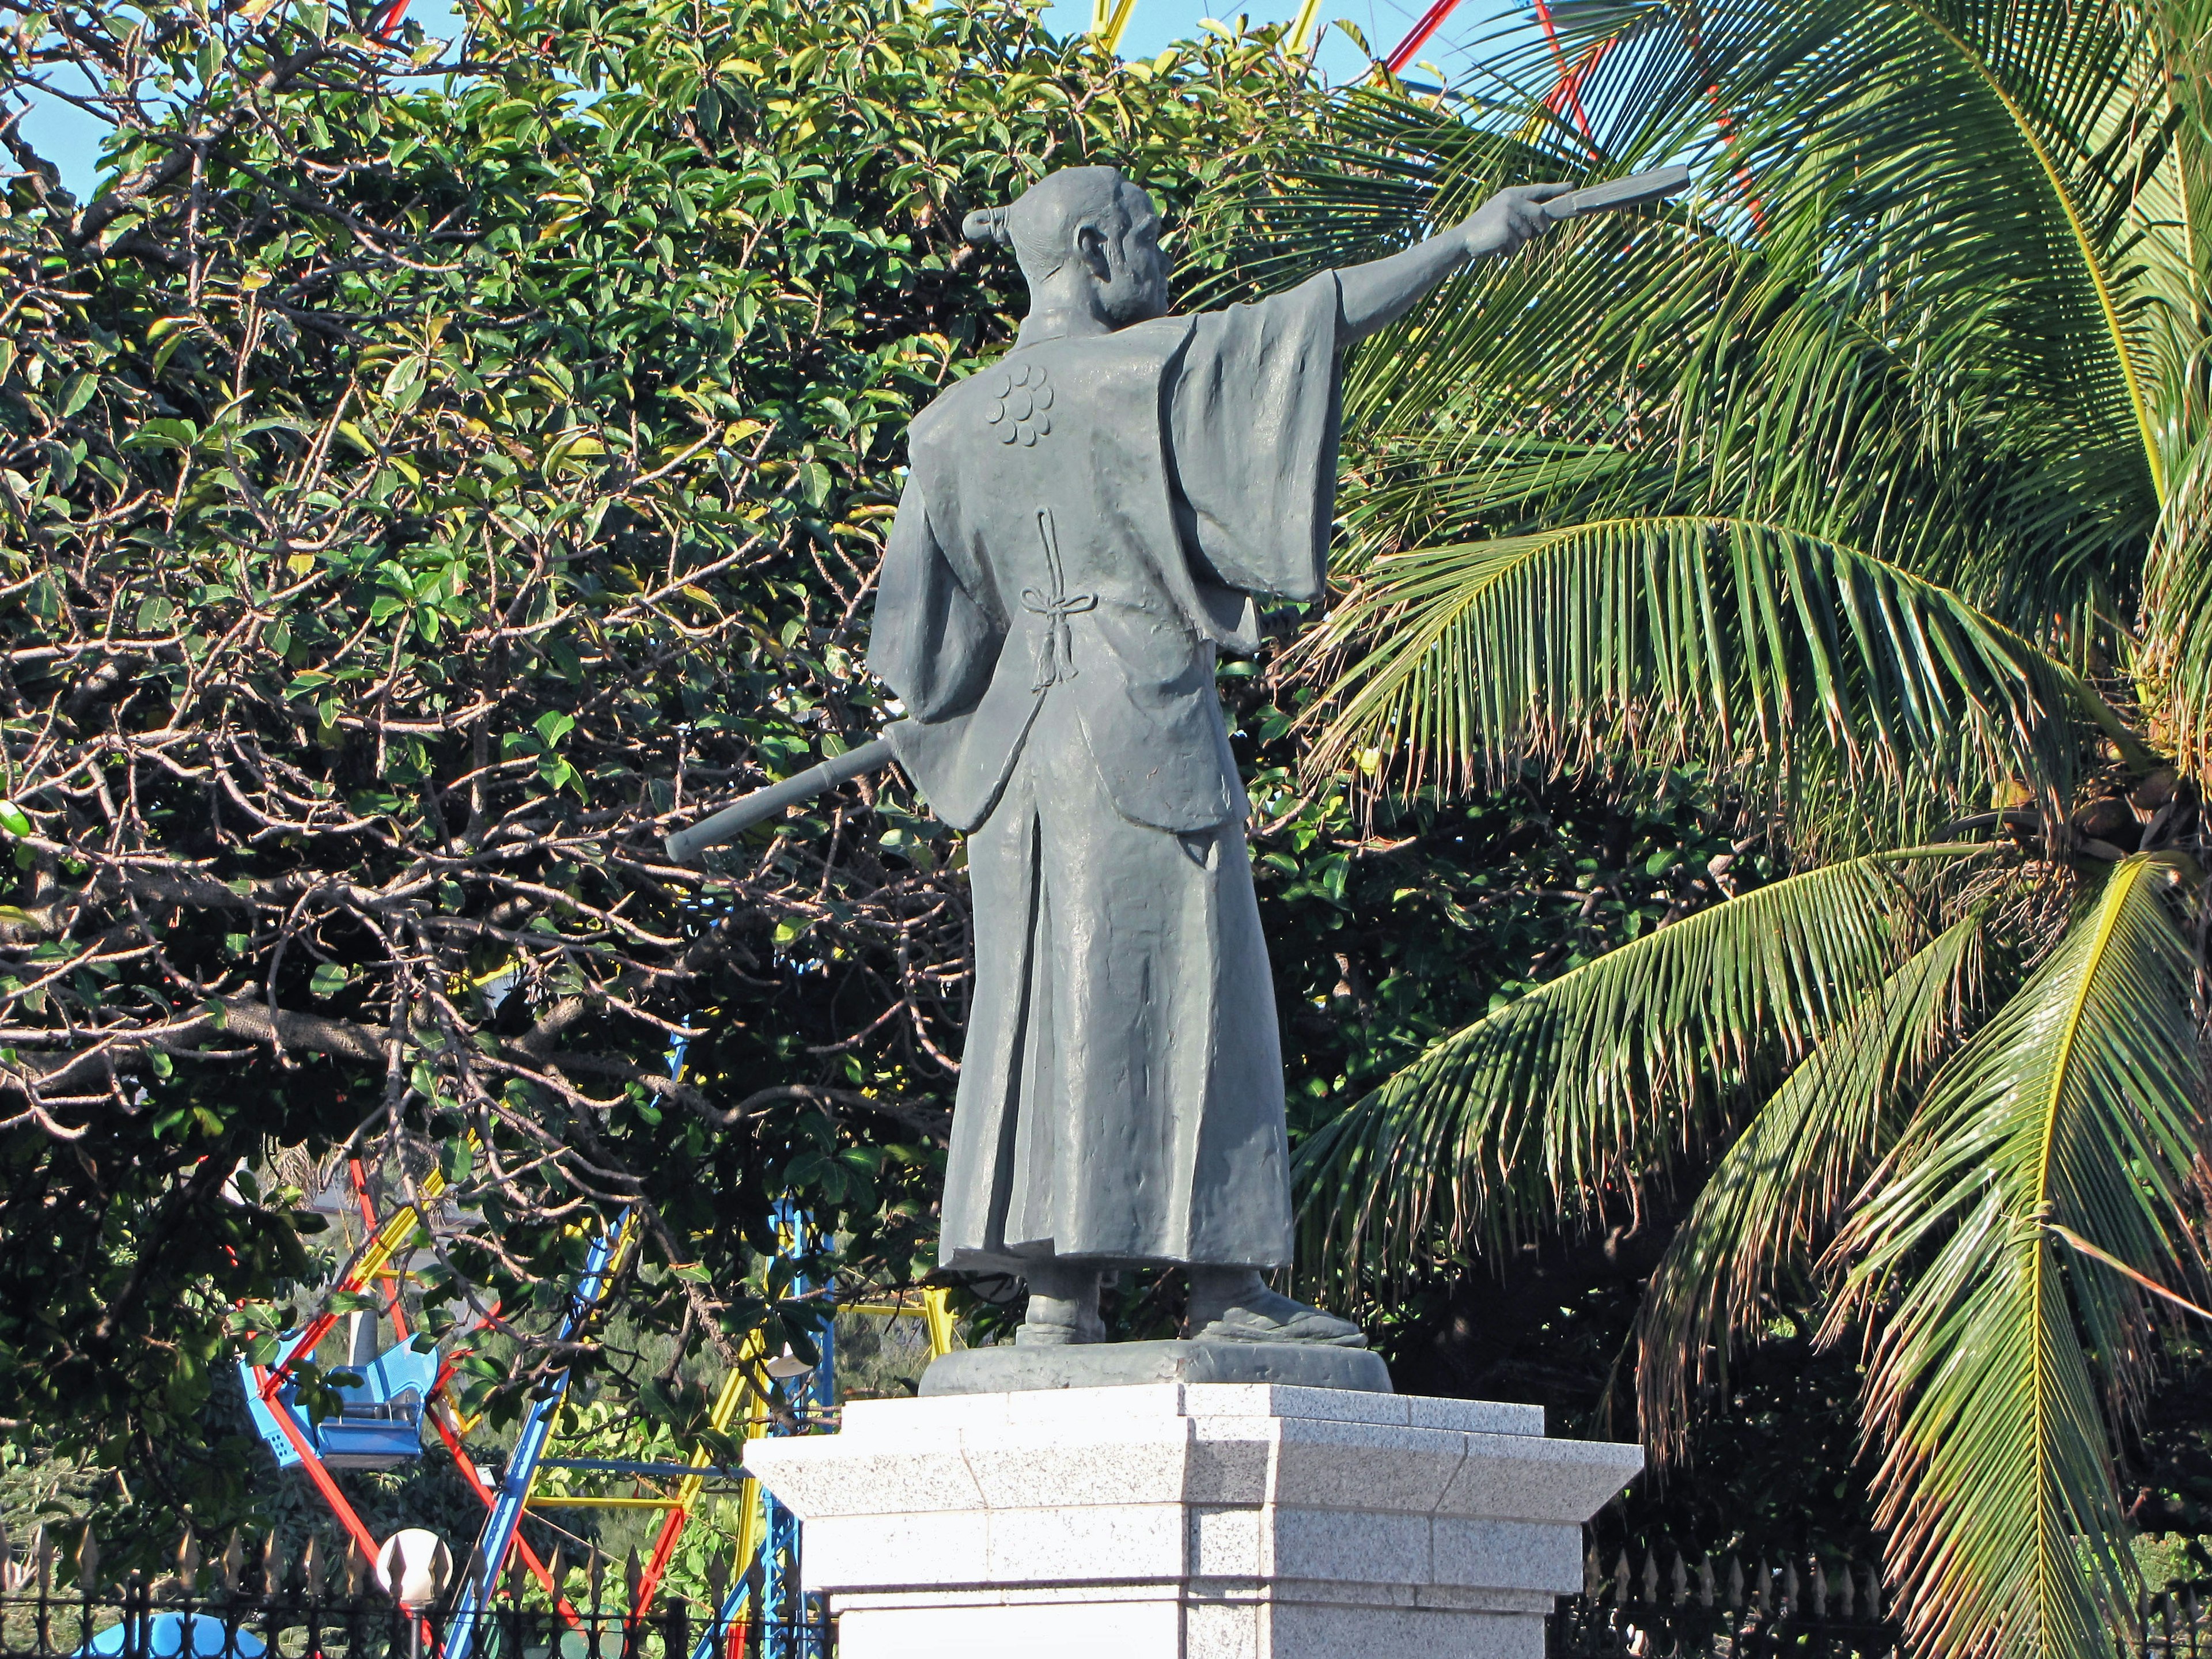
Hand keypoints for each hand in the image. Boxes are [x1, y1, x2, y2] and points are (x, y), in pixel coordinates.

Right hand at [1456, 183, 1574, 261]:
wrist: (1463, 239)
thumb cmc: (1484, 229)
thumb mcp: (1502, 213)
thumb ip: (1521, 211)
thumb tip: (1544, 222)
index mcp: (1511, 194)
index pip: (1539, 190)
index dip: (1557, 189)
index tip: (1572, 187)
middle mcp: (1511, 201)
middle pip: (1541, 215)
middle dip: (1541, 229)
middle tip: (1532, 236)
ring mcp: (1509, 215)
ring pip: (1529, 234)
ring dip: (1518, 243)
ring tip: (1501, 240)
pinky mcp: (1506, 230)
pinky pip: (1517, 246)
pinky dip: (1509, 251)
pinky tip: (1496, 246)